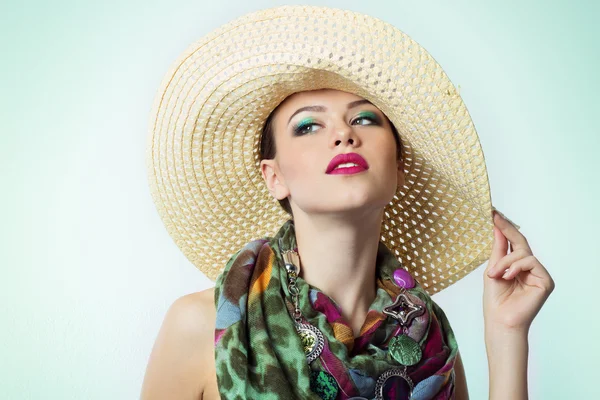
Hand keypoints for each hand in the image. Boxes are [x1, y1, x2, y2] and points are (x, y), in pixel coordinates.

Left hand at [483, 211, 554, 332]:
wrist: (500, 319)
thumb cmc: (495, 299)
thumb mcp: (493, 269)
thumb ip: (499, 249)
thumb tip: (498, 227)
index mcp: (516, 265)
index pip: (513, 243)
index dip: (504, 228)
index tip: (494, 214)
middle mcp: (529, 268)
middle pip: (521, 242)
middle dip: (507, 229)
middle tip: (495, 218)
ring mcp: (538, 274)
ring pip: (523, 253)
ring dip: (505, 261)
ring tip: (495, 274)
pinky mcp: (546, 281)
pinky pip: (531, 262)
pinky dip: (516, 266)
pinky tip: (508, 276)